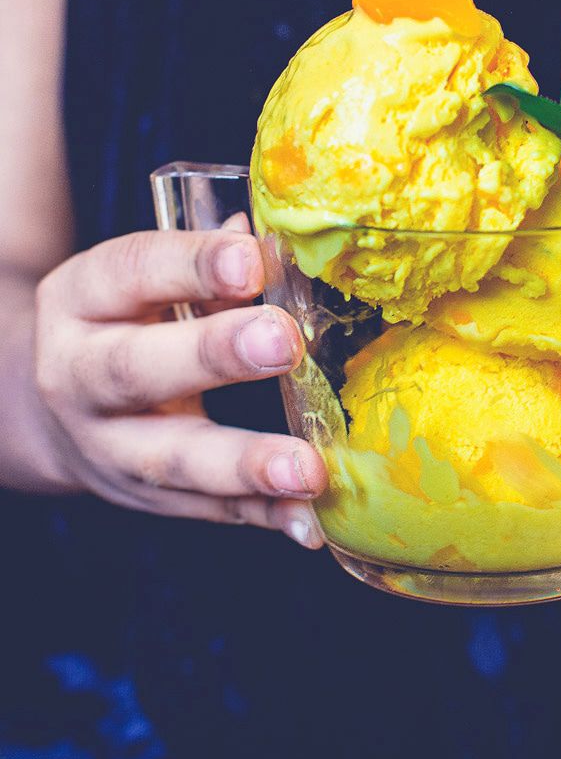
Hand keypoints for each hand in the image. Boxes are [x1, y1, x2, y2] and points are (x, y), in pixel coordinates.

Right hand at [34, 227, 326, 546]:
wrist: (52, 404)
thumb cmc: (120, 320)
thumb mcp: (140, 279)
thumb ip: (203, 261)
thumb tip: (267, 237)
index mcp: (81, 298)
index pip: (133, 271)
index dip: (192, 265)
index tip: (252, 261)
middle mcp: (80, 374)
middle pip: (137, 367)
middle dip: (213, 355)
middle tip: (282, 342)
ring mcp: (108, 447)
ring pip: (170, 459)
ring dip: (244, 464)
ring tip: (306, 467)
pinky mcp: (146, 498)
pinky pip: (208, 511)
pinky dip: (263, 515)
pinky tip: (310, 520)